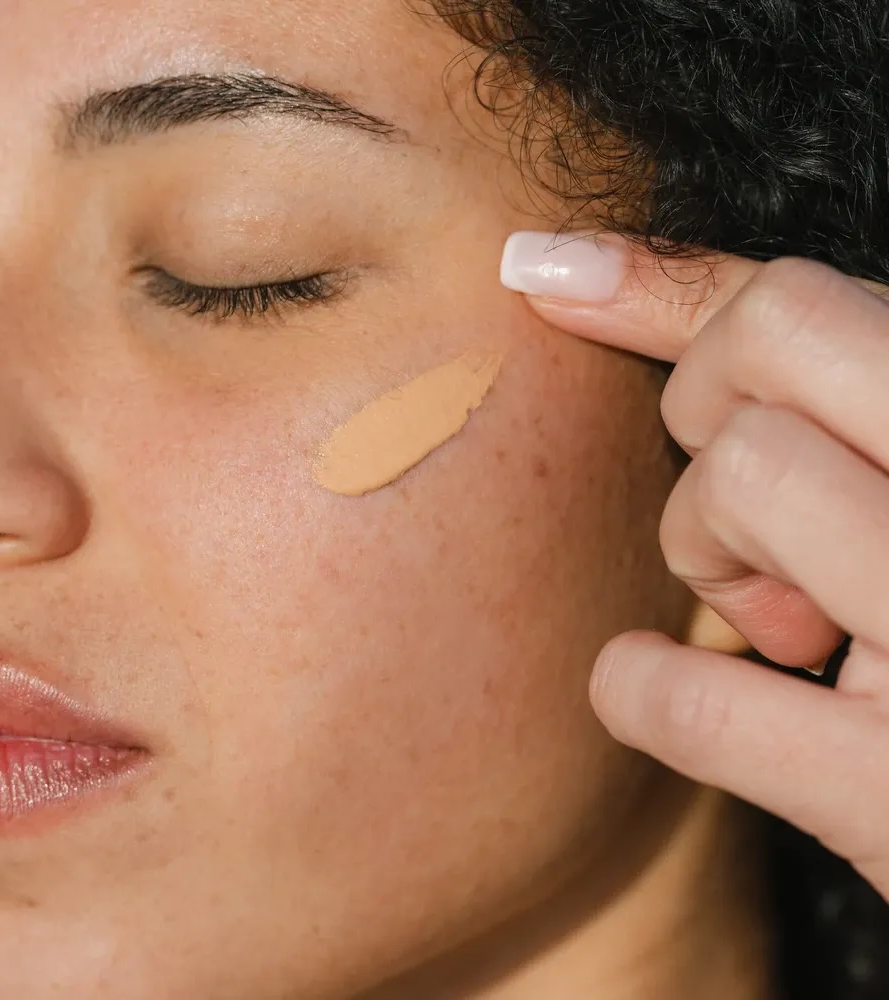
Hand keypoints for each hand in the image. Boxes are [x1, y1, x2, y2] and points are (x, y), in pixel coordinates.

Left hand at [502, 231, 888, 897]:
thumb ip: (794, 367)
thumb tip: (559, 265)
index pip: (805, 296)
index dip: (661, 287)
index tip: (548, 276)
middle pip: (773, 338)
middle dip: (708, 409)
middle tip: (745, 506)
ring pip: (746, 476)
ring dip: (705, 549)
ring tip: (775, 621)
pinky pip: (692, 695)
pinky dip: (643, 690)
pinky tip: (662, 693)